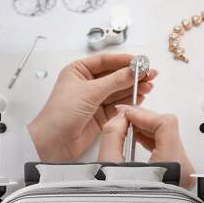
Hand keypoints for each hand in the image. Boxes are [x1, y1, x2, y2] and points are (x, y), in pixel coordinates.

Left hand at [27, 54, 156, 160]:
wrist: (54, 141)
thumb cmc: (60, 114)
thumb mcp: (90, 92)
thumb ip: (115, 81)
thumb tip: (133, 70)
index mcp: (78, 71)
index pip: (105, 61)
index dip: (124, 61)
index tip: (141, 61)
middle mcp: (86, 84)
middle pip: (114, 76)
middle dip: (132, 75)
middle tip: (149, 74)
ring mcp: (94, 100)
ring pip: (118, 91)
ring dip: (133, 88)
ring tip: (148, 86)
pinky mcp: (100, 114)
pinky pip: (118, 104)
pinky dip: (129, 101)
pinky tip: (139, 97)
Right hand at [98, 106, 194, 188]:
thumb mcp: (111, 166)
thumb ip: (113, 135)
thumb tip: (120, 119)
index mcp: (173, 165)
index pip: (166, 124)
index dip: (144, 114)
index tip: (127, 113)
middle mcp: (184, 169)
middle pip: (168, 128)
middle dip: (143, 120)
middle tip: (124, 118)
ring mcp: (183, 172)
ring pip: (168, 137)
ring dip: (146, 129)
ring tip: (127, 128)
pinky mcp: (178, 175)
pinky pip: (167, 148)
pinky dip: (151, 141)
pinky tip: (136, 139)